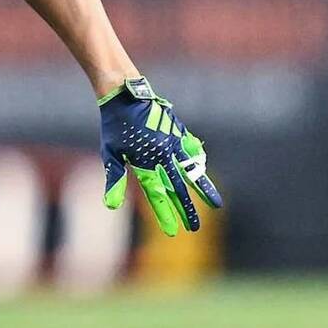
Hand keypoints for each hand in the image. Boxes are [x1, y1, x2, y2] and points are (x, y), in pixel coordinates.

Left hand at [99, 76, 220, 236]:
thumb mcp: (111, 154)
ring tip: (217, 204)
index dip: (164, 214)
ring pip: (192, 171)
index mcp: (144, 163)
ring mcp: (173, 143)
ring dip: (204, 189)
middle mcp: (162, 156)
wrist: (125, 95)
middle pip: (177, 188)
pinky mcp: (178, 132)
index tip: (172, 231)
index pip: (156, 195)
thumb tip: (111, 207)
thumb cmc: (115, 126)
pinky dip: (198, 163)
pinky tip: (203, 171)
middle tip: (195, 228)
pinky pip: (192, 152)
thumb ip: (114, 180)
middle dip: (187, 209)